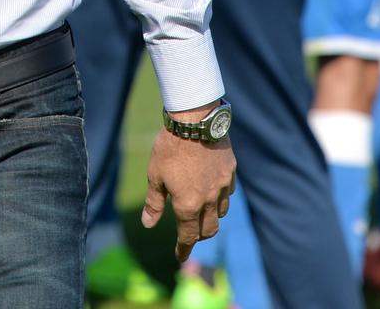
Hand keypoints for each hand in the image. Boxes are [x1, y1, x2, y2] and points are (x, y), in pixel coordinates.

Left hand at [142, 106, 235, 260]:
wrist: (195, 121)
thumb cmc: (170, 148)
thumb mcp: (155, 176)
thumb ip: (154, 203)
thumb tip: (149, 224)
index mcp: (188, 205)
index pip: (188, 237)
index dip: (183, 249)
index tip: (180, 257)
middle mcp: (208, 200)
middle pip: (209, 229)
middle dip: (199, 236)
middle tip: (191, 236)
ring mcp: (222, 186)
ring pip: (221, 212)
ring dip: (212, 218)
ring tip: (202, 213)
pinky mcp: (230, 171)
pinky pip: (228, 192)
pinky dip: (221, 198)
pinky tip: (213, 191)